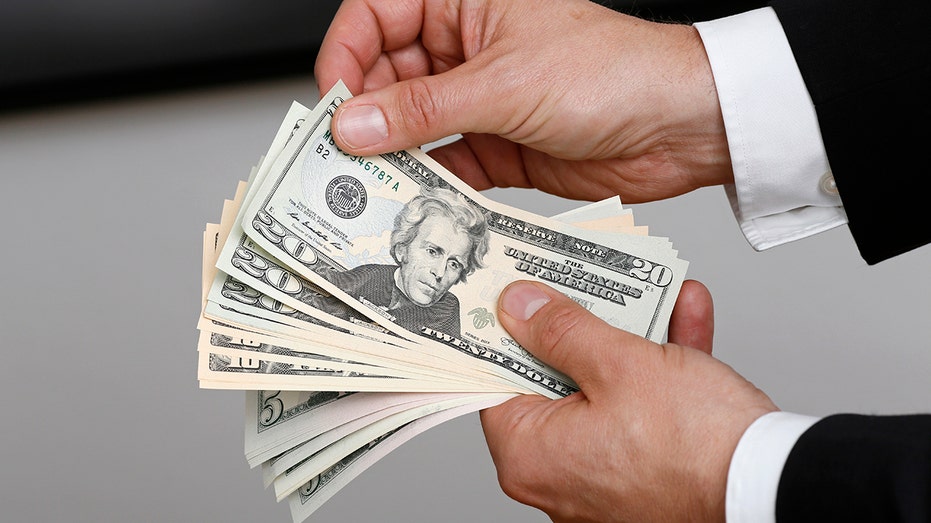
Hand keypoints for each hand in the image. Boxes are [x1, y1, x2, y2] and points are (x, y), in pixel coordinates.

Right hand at [315, 0, 732, 202]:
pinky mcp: (497, 146)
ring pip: (412, 126)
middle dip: (365, 116)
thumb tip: (354, 121)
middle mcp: (468, 47)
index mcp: (466, 2)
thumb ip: (422, 109)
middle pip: (387, 76)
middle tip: (342, 157)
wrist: (680, 126)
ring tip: (371, 187)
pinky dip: (430, 185)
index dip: (346, 56)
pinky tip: (416, 201)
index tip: (331, 103)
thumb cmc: (615, 72)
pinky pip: (446, 165)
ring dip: (393, 157)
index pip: (377, 15)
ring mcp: (481, 99)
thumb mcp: (505, 84)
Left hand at [479, 280, 777, 522]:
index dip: (505, 329)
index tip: (513, 292)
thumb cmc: (694, 445)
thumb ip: (561, 330)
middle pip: (554, 380)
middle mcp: (559, 475)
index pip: (494, 381)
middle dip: (579, 325)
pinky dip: (663, 366)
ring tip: (647, 286)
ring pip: (606, 388)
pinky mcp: (647, 471)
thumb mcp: (619, 364)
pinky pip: (644, 409)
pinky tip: (685, 315)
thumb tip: (519, 306)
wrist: (772, 490)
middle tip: (580, 279)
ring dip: (632, 336)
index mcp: (531, 455)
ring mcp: (604, 475)